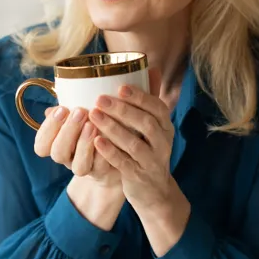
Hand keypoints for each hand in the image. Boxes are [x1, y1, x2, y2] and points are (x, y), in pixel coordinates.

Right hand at [34, 105, 119, 187]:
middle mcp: (67, 159)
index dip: (48, 129)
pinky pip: (102, 166)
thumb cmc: (89, 125)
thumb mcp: (75, 116)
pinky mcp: (103, 172)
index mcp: (56, 145)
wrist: (115, 148)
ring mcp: (84, 168)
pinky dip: (104, 152)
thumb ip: (65, 113)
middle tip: (79, 111)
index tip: (61, 109)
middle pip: (58, 153)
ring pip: (78, 166)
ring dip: (84, 144)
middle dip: (67, 131)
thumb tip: (52, 109)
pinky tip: (108, 137)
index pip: (41, 145)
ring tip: (92, 124)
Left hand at [89, 68, 175, 209]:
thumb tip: (150, 66)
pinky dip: (111, 152)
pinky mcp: (139, 177)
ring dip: (113, 128)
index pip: (158, 107)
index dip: (140, 96)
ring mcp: (152, 161)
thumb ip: (148, 99)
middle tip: (100, 98)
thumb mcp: (153, 127)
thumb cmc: (147, 150)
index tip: (120, 86)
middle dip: (123, 109)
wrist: (154, 192)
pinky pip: (125, 163)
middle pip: (146, 123)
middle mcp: (163, 142)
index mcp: (165, 126)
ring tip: (94, 115)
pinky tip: (96, 141)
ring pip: (134, 143)